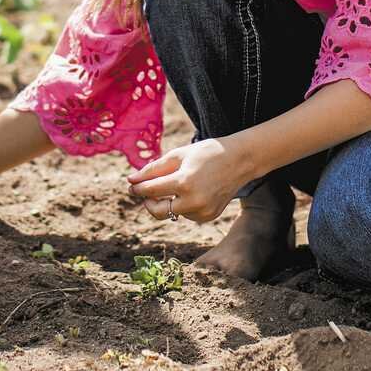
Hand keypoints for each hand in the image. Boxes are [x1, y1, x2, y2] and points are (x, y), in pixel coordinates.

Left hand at [126, 137, 245, 224]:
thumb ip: (153, 169)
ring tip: (179, 183)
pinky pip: (186, 214)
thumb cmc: (206, 153)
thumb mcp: (178, 155)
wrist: (239, 160)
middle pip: (158, 211)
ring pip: (172, 213)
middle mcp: (193, 201)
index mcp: (184, 182)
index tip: (131, 184)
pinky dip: (183, 205)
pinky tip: (193, 191)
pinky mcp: (208, 217)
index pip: (151, 191)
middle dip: (148, 202)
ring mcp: (202, 211)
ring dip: (168, 202)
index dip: (138, 188)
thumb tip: (131, 180)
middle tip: (145, 191)